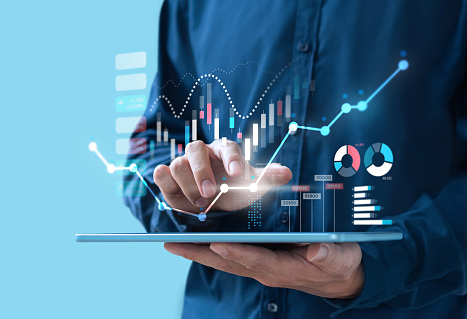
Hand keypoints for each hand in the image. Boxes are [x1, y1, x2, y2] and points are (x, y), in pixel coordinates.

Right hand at [153, 140, 291, 212]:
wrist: (211, 206)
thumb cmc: (233, 191)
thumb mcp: (250, 187)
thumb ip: (266, 179)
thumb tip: (287, 173)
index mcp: (223, 151)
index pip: (227, 146)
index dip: (231, 158)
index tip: (236, 173)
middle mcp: (201, 153)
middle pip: (194, 149)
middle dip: (201, 172)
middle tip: (210, 194)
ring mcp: (182, 164)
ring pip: (177, 164)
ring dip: (187, 185)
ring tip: (200, 204)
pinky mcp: (167, 177)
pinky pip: (160, 173)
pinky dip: (166, 184)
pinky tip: (177, 196)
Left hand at [164, 242, 363, 298]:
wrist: (337, 276)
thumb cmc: (339, 264)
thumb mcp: (341, 257)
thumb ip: (329, 254)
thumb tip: (316, 251)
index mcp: (284, 268)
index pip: (256, 260)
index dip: (237, 253)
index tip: (217, 244)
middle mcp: (265, 269)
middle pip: (228, 262)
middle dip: (200, 254)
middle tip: (173, 244)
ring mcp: (259, 265)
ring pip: (223, 259)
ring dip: (198, 251)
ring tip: (173, 242)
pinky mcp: (258, 259)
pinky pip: (230, 255)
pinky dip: (210, 248)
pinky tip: (195, 240)